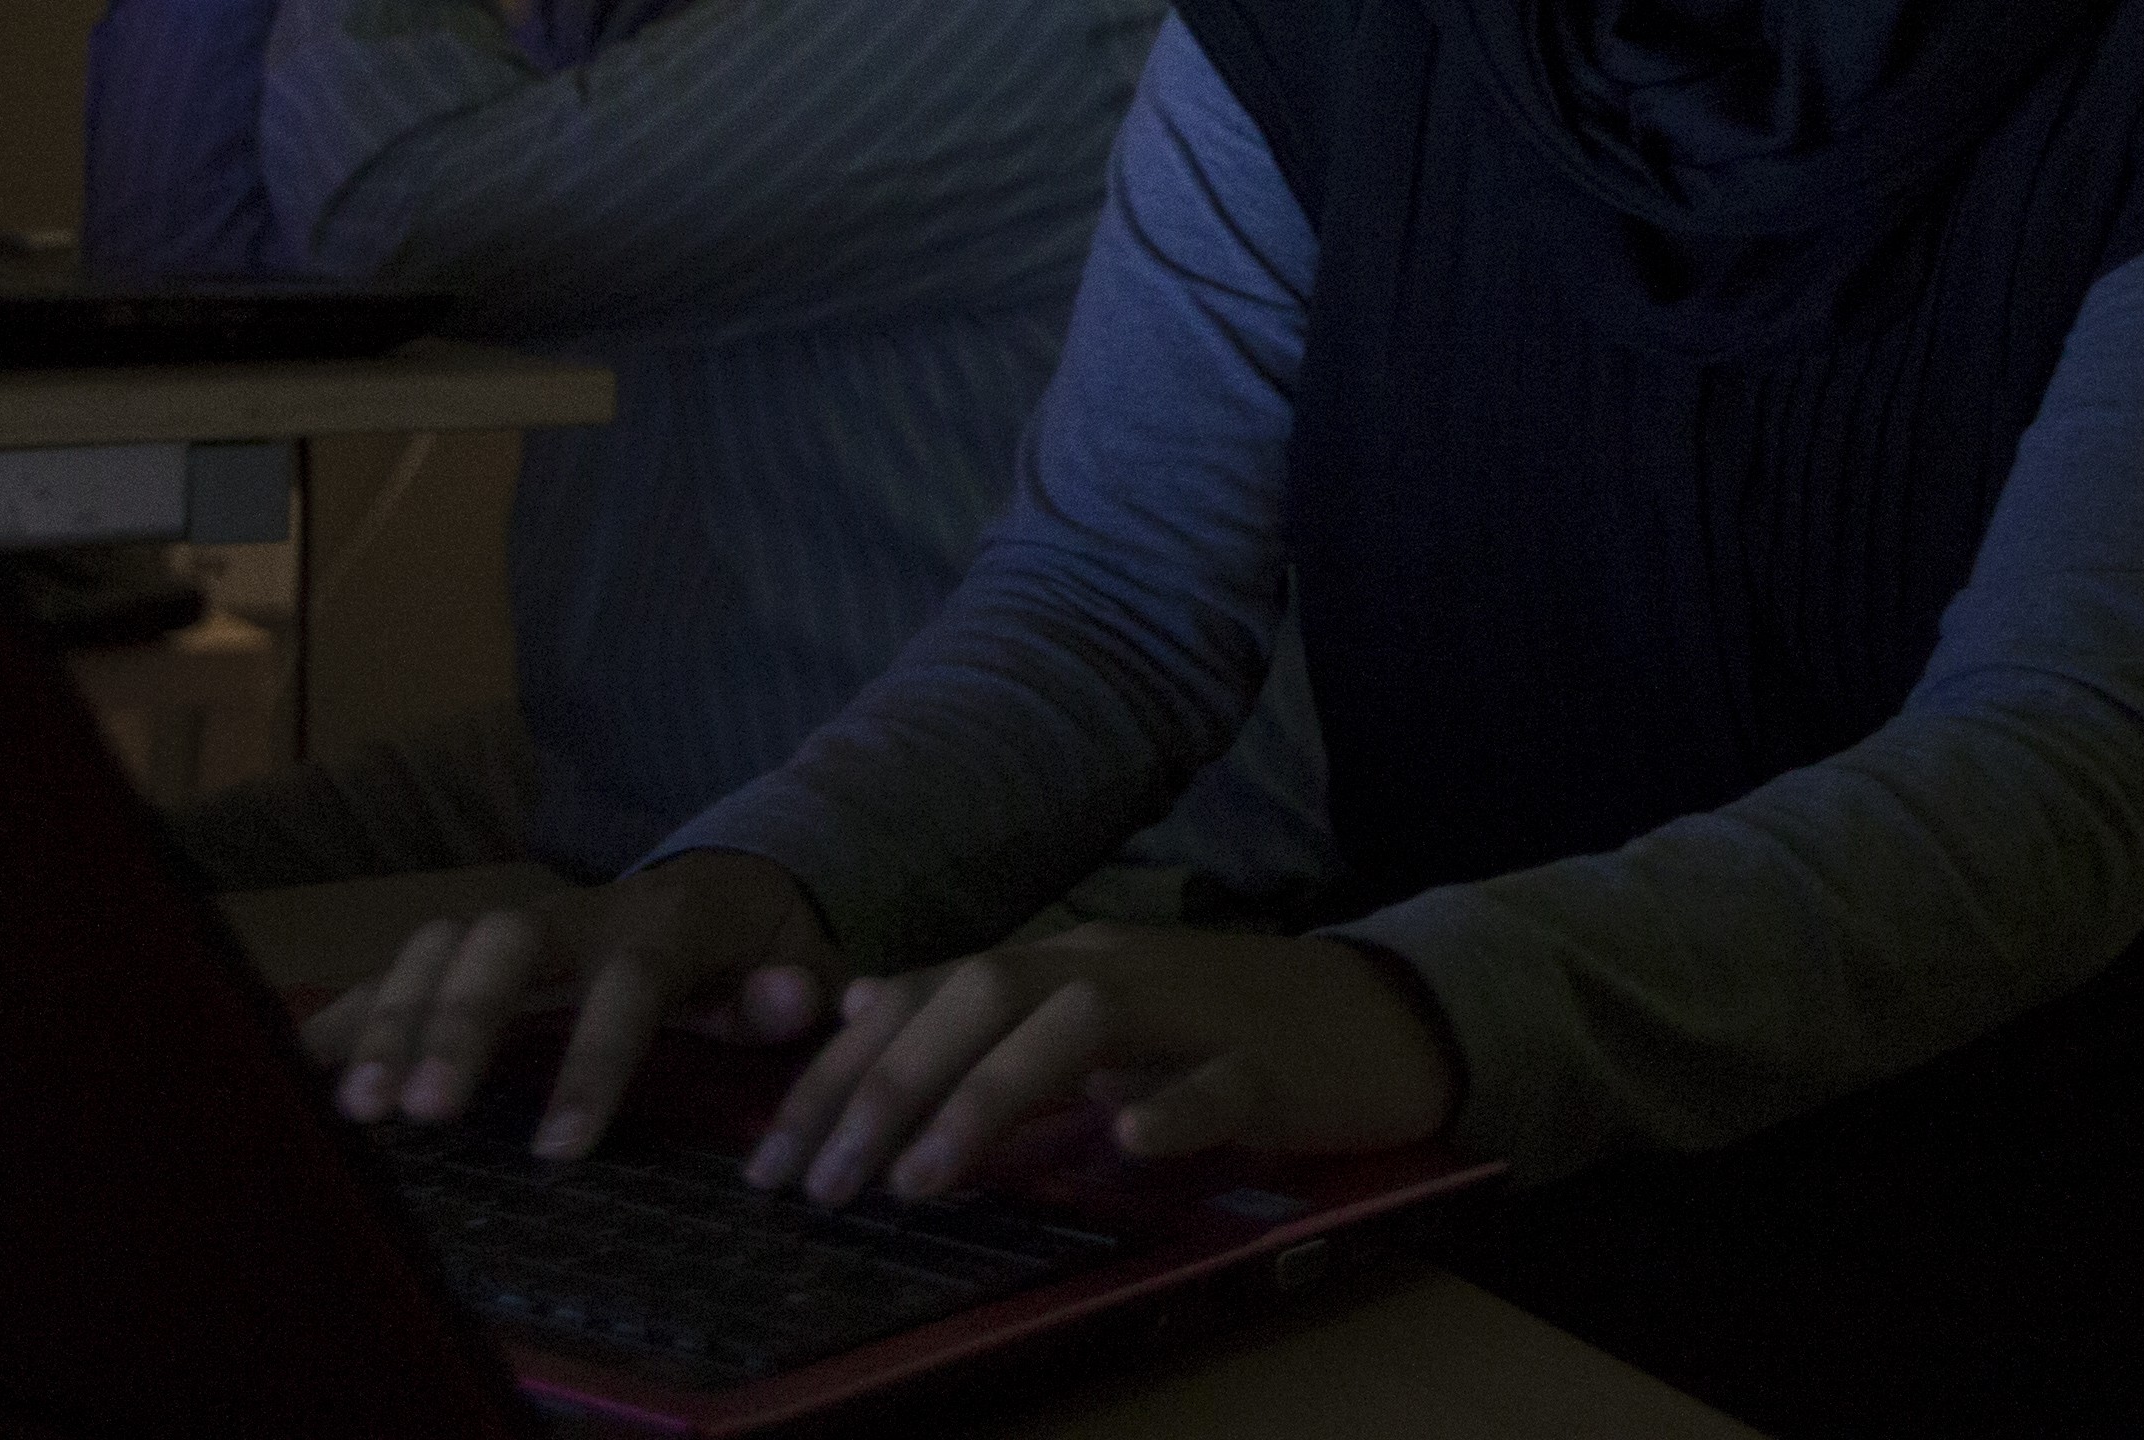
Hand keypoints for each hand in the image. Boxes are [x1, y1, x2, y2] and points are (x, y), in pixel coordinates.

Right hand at [300, 849, 844, 1159]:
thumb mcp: (801, 961)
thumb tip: (795, 1000)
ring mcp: (518, 923)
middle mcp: (580, 913)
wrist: (723, 877)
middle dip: (460, 1022)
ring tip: (357, 1110)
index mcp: (666, 926)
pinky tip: (290, 1066)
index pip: (626, 986)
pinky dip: (346, 1009)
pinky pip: (399, 965)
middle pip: (508, 946)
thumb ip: (799, 986)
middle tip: (421, 1110)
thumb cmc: (757, 944)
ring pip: (442, 945)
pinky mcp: (473, 946)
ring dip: (392, 1018)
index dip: (593, 1062)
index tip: (558, 1150)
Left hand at [747, 926, 1458, 1207]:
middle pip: (983, 997)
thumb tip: (861, 1005)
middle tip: (820, 1182)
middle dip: (886, 1087)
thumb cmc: (1215, 1028)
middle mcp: (1113, 968)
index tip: (772, 1156)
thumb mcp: (1085, 1017)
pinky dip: (1168, 1107)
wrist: (1371, 1016)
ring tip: (920, 1181)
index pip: (929, 997)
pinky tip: (1125, 1143)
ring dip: (988, 1096)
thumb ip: (980, 1014)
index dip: (840, 1072)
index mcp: (1063, 960)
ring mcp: (1192, 1011)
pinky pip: (1216, 1081)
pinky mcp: (1267, 1064)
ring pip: (1077, 1026)